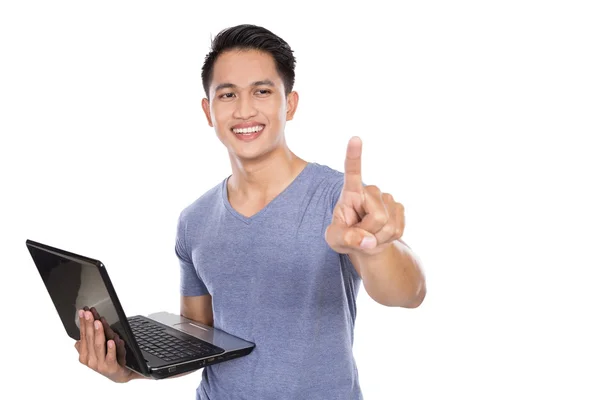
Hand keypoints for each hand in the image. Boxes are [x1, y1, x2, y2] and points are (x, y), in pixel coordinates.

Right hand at [74, 307, 135, 382]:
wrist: (121, 374)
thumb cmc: (109, 360)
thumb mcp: (98, 350)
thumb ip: (89, 343)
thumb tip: (77, 340)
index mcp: (85, 355)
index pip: (83, 335)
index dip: (84, 323)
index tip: (84, 312)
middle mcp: (91, 360)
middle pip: (90, 339)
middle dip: (89, 324)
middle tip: (89, 313)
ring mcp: (100, 364)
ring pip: (99, 346)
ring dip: (99, 333)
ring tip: (98, 322)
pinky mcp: (111, 367)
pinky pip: (111, 356)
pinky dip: (111, 348)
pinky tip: (112, 341)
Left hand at [325, 137, 404, 256]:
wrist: (364, 242)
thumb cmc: (344, 236)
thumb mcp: (335, 240)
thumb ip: (345, 239)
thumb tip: (368, 241)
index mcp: (350, 192)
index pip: (352, 173)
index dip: (354, 156)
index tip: (355, 138)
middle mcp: (370, 191)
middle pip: (378, 216)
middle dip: (370, 232)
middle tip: (360, 234)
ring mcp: (387, 198)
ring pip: (388, 225)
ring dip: (378, 237)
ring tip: (369, 234)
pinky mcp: (399, 208)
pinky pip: (397, 230)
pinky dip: (387, 239)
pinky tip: (380, 234)